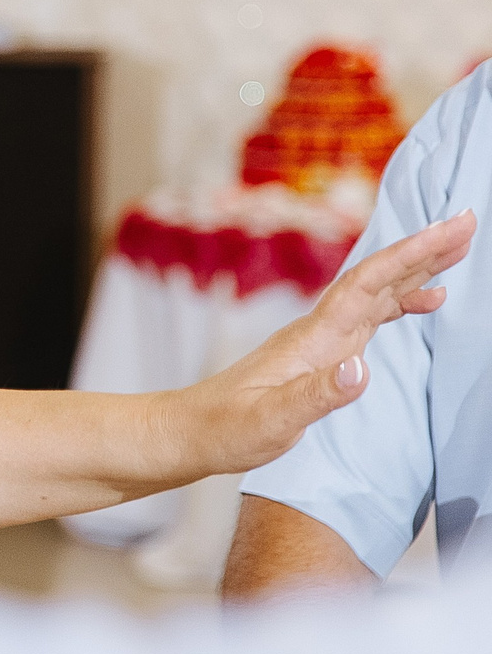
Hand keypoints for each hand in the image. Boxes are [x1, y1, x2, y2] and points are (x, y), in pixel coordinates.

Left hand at [181, 211, 474, 475]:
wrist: (190, 432)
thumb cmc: (226, 429)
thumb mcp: (271, 420)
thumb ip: (316, 395)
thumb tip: (361, 368)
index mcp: (312, 339)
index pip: (368, 285)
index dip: (410, 255)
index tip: (449, 229)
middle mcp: (318, 331)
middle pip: (377, 279)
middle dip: (422, 250)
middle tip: (467, 221)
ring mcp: (319, 341)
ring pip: (376, 294)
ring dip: (416, 271)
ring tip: (458, 250)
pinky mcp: (320, 356)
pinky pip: (369, 318)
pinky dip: (400, 303)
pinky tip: (423, 301)